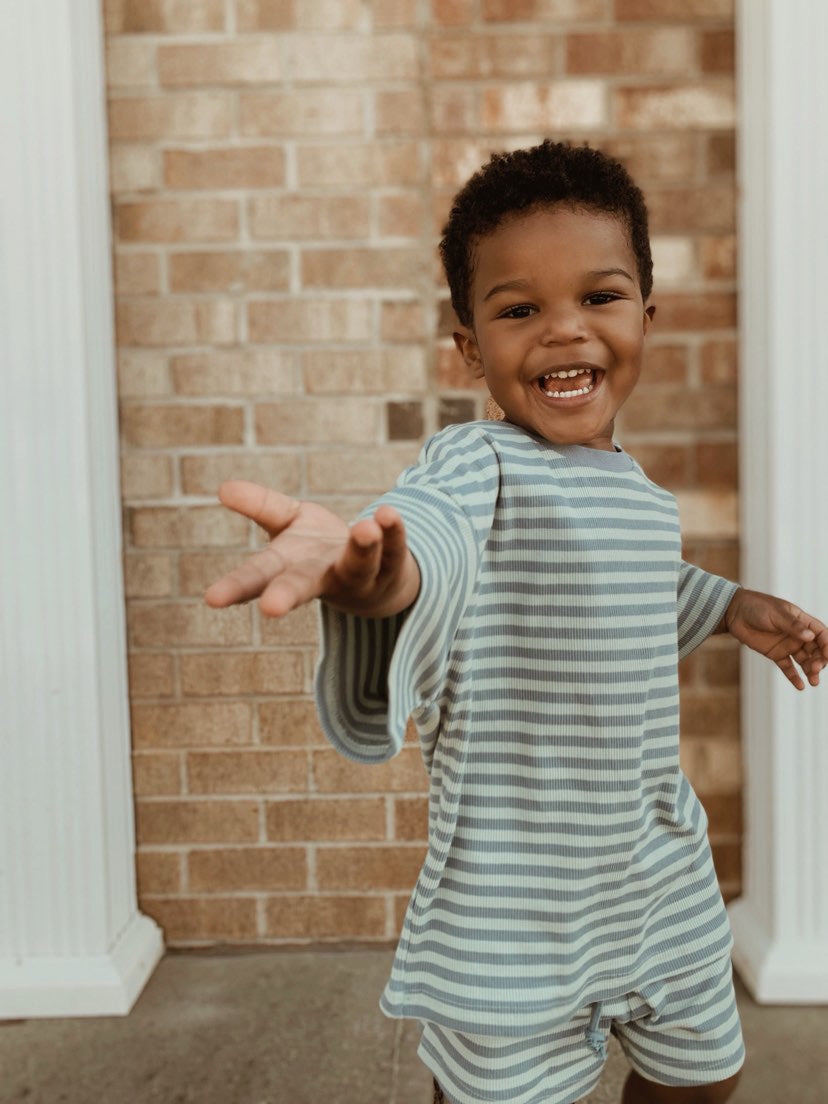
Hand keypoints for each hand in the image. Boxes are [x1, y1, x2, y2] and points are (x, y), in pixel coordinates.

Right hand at [203, 481, 420, 618]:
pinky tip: (388, 513)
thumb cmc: (317, 551)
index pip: (256, 578)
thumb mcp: (287, 523)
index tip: (212, 599)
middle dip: (286, 594)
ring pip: (359, 566)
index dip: (235, 588)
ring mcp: (359, 576)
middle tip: (271, 607)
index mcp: (287, 569)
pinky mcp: (392, 565)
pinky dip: (393, 531)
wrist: (372, 576)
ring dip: (362, 548)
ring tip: (365, 527)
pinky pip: (395, 548)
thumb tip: (223, 488)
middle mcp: (321, 578)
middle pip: (302, 587)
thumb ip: (260, 506)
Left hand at [723, 587, 827, 689]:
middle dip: (819, 661)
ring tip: (813, 681)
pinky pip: (788, 667)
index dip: (827, 645)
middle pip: (815, 650)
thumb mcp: (776, 614)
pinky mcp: (776, 654)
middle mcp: (798, 635)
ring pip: (804, 660)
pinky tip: (800, 686)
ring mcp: (787, 645)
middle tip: (815, 669)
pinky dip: (794, 677)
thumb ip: (792, 626)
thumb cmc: (757, 607)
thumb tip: (810, 636)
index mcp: (802, 621)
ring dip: (810, 670)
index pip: (821, 634)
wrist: (734, 612)